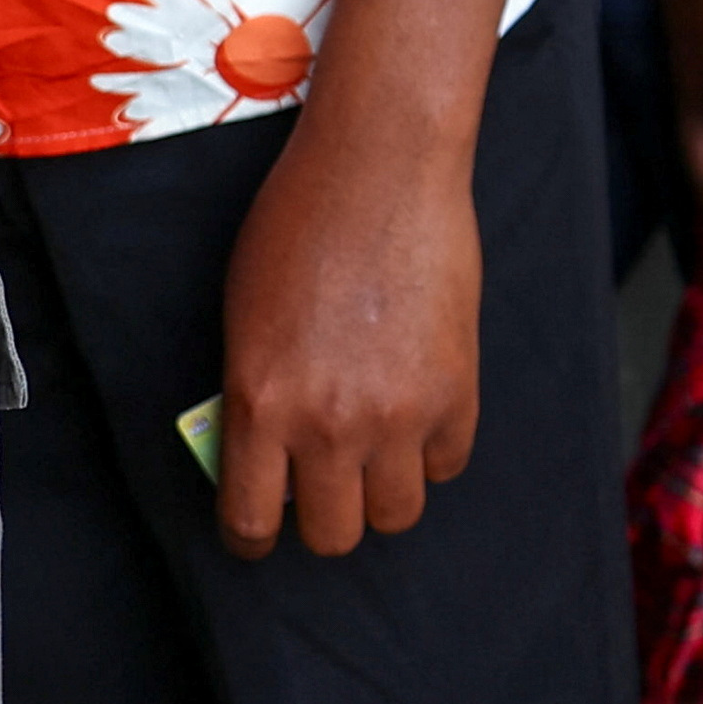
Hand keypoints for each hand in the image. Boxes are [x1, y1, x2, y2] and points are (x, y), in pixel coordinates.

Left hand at [212, 107, 480, 557]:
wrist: (380, 168)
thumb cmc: (299, 225)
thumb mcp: (245, 318)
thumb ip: (254, 395)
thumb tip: (268, 455)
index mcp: (261, 403)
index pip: (250, 521)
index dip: (252, 534)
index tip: (259, 526)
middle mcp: (329, 423)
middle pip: (332, 535)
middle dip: (323, 517)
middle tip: (323, 483)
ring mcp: (399, 412)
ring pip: (396, 515)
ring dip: (382, 493)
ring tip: (376, 454)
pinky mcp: (456, 391)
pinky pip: (447, 464)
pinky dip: (431, 450)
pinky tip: (417, 411)